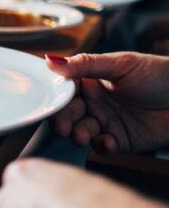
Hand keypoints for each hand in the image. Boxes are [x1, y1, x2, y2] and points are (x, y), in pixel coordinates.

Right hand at [46, 52, 168, 153]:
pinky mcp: (120, 140)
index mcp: (89, 81)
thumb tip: (51, 61)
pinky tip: (106, 142)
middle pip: (68, 114)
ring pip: (82, 131)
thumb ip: (85, 64)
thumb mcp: (120, 64)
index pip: (63, 90)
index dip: (55, 98)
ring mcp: (106, 122)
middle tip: (62, 127)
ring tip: (82, 136)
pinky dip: (101, 146)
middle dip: (62, 121)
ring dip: (79, 135)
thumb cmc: (159, 75)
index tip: (49, 104)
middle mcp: (94, 102)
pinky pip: (103, 146)